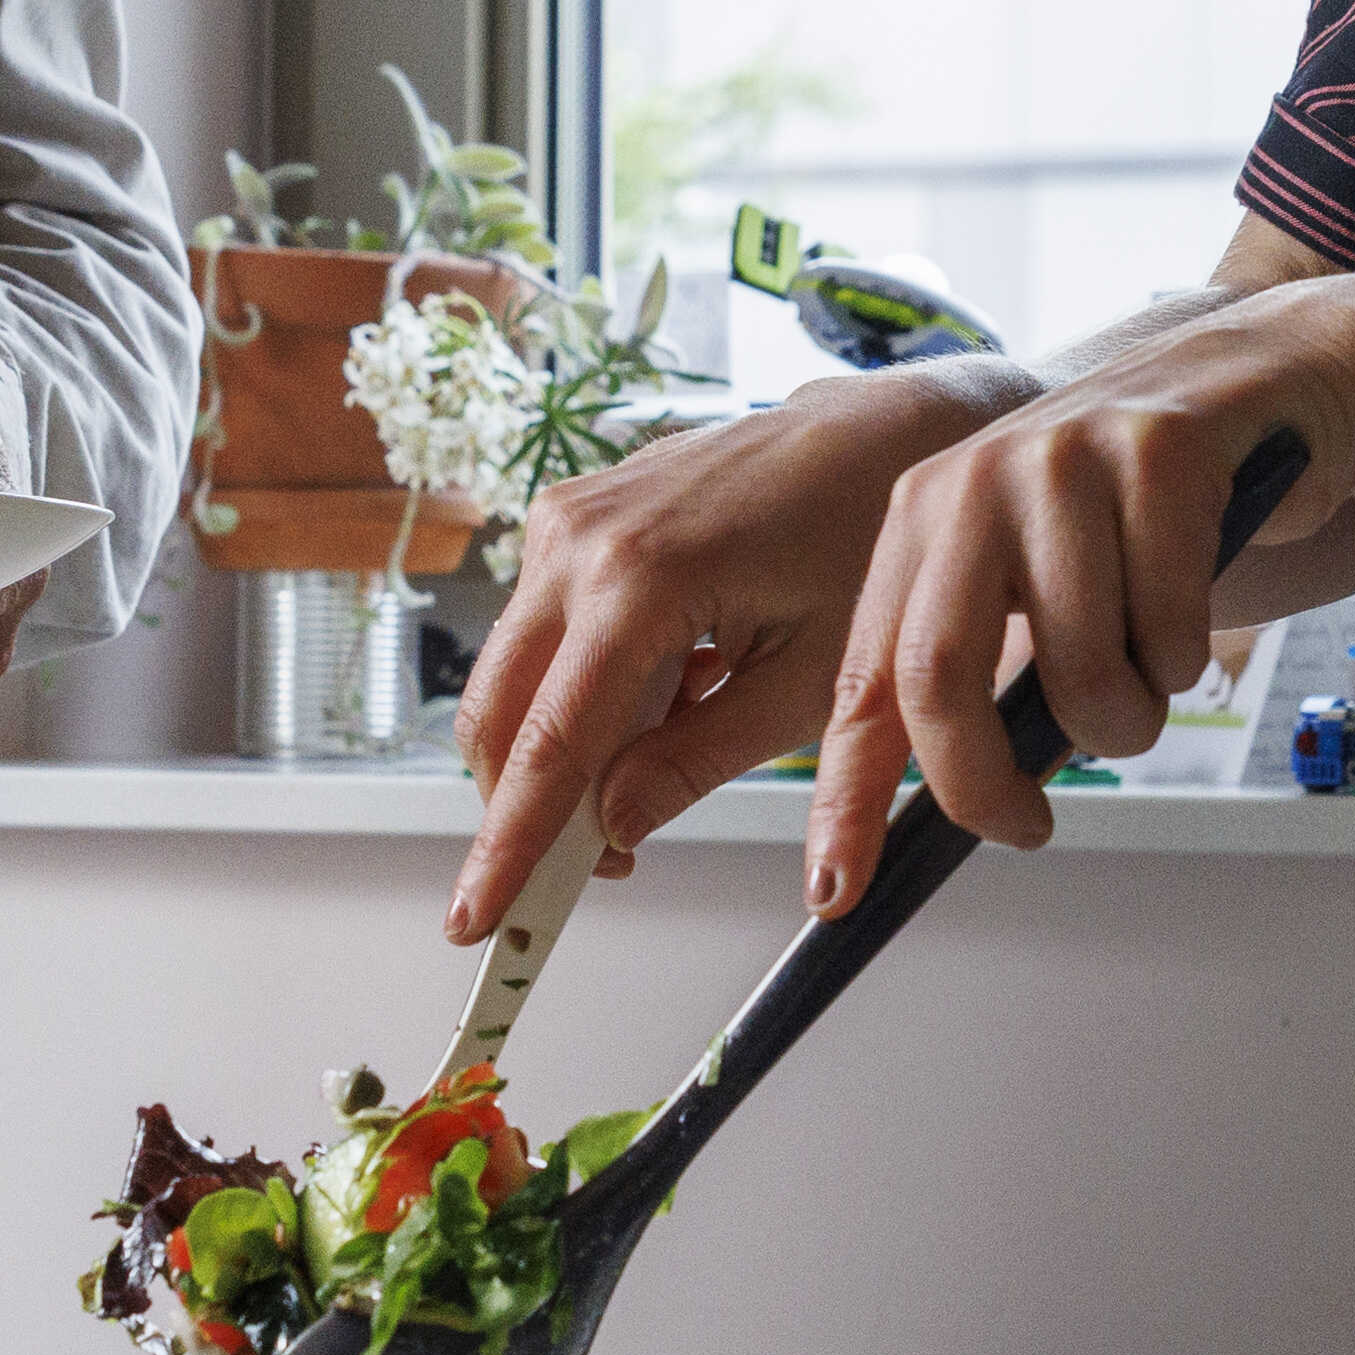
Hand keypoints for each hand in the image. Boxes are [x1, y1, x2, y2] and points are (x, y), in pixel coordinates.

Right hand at [447, 367, 1014, 939]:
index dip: (509, 845)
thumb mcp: (805, 682)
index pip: (549, 742)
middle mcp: (576, 537)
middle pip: (498, 713)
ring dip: (558, 750)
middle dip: (523, 808)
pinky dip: (579, 691)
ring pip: (511, 679)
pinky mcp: (570, 516)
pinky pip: (541, 633)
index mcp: (638, 577)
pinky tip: (668, 692)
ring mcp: (564, 517)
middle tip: (593, 871)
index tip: (478, 919)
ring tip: (660, 764)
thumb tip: (612, 828)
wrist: (877, 434)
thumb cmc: (863, 544)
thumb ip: (697, 761)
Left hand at [813, 274, 1354, 912]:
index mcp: (923, 518)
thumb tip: (963, 803)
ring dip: (1125, 717)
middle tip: (1027, 825)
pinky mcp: (1157, 448)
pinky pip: (1170, 624)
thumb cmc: (1148, 506)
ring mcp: (1061, 456)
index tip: (838, 889)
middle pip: (938, 676)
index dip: (845, 794)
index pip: (864, 677)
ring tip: (1147, 675)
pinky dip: (1188, 653)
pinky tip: (1194, 605)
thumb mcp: (1038, 576)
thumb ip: (989, 671)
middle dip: (984, 784)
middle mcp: (972, 479)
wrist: (1268, 382)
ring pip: (1077, 667)